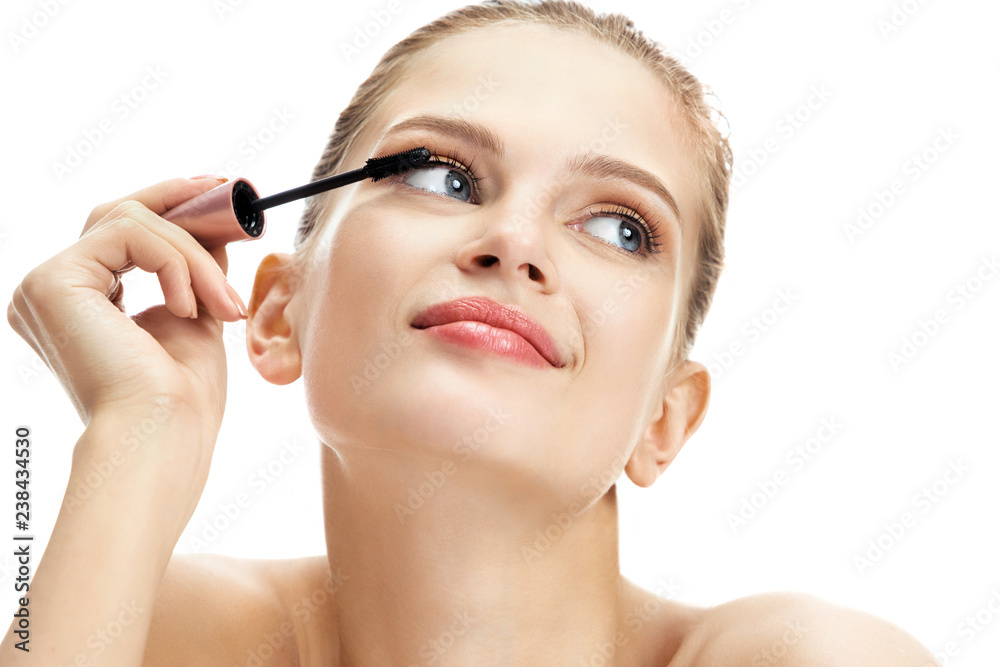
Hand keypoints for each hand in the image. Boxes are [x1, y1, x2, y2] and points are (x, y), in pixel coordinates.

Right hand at [7, 176, 247, 468]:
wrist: (163, 435)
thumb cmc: (181, 396)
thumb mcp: (195, 316)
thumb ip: (193, 271)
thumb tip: (212, 228)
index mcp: (78, 304)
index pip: (120, 233)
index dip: (169, 205)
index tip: (219, 190)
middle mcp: (50, 292)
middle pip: (118, 214)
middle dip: (182, 203)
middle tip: (231, 194)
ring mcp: (45, 286)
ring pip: (132, 222)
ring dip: (194, 255)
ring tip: (223, 301)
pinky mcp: (53, 281)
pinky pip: (130, 234)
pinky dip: (176, 263)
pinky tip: (191, 306)